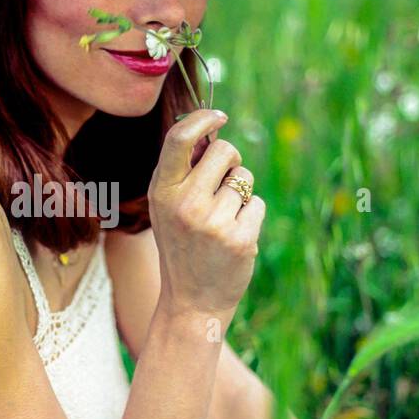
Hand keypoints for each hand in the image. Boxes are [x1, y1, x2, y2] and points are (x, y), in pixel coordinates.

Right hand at [147, 108, 264, 321]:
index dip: (202, 118)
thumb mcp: (167, 208)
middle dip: (231, 161)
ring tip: (222, 221)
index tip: (219, 116)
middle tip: (222, 186)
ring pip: (244, 178)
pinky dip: (250, 216)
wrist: (191, 302)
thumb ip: (182, 171)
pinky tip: (234, 238)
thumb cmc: (181, 246)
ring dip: (240, 193)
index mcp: (162, 192)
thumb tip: (210, 127)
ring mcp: (213, 222)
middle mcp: (185, 204)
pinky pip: (256, 203)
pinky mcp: (240, 238)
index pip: (180, 138)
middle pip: (225, 151)